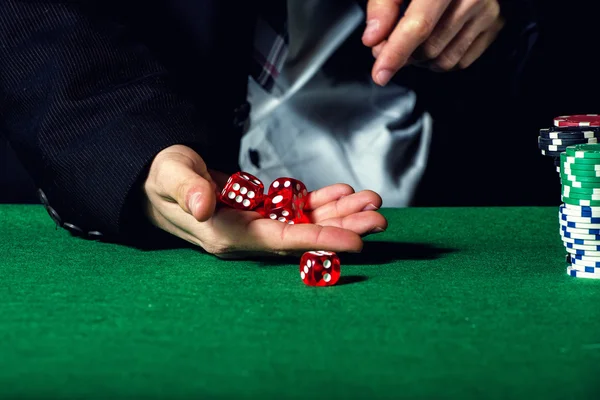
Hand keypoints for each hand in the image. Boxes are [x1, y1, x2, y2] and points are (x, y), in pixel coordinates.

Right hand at [143, 145, 387, 258]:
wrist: (159, 183)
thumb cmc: (161, 179)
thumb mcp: (169, 176)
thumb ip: (186, 189)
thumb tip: (203, 205)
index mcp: (226, 234)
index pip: (280, 242)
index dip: (319, 241)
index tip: (355, 242)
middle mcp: (247, 236)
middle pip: (303, 236)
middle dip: (342, 227)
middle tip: (379, 219)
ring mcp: (257, 224)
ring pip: (306, 223)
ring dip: (340, 213)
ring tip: (372, 203)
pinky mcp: (261, 211)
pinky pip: (297, 209)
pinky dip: (321, 202)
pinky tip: (344, 192)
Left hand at [362, 0, 504, 84]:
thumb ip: (382, 6)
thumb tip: (373, 39)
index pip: (419, 26)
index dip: (396, 53)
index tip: (380, 73)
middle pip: (429, 49)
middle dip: (404, 54)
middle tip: (390, 42)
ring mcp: (486, 12)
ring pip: (444, 60)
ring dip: (421, 60)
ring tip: (415, 38)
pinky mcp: (493, 25)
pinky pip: (460, 62)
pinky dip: (439, 59)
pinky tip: (434, 40)